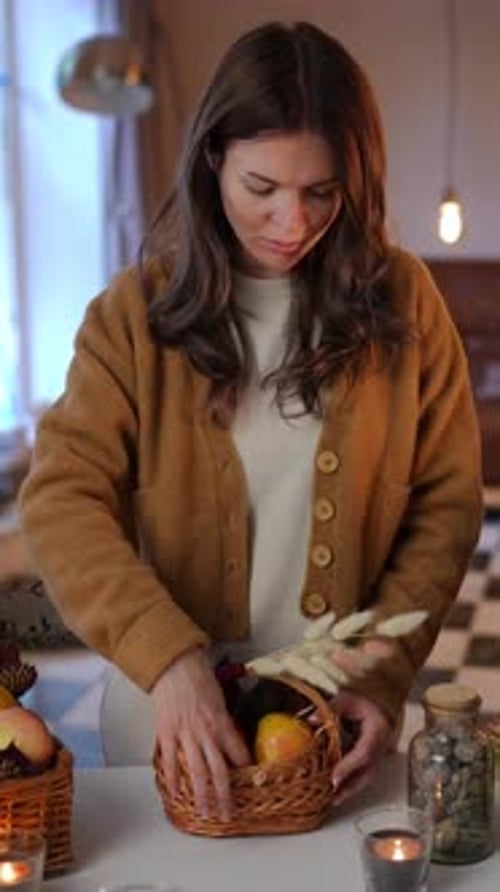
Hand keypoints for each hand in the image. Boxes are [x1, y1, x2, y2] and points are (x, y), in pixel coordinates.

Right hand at [152, 647, 250, 820]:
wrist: (175, 664)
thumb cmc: (198, 675)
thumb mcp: (220, 698)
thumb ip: (223, 720)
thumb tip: (228, 737)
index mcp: (222, 722)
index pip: (238, 753)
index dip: (245, 770)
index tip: (250, 783)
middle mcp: (206, 732)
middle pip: (219, 772)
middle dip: (225, 796)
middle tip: (228, 814)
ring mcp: (186, 734)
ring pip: (196, 772)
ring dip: (201, 796)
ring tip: (205, 812)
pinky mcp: (167, 732)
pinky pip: (170, 761)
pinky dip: (172, 779)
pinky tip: (174, 792)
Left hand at [330, 690, 392, 805]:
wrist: (380, 704)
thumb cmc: (365, 701)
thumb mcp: (348, 699)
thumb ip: (332, 708)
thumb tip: (312, 719)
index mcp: (377, 731)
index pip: (364, 753)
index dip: (349, 767)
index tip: (334, 778)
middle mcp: (381, 747)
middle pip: (368, 773)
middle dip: (350, 788)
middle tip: (332, 799)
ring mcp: (378, 755)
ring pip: (367, 778)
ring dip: (350, 790)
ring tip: (332, 801)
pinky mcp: (372, 759)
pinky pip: (363, 775)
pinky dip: (350, 784)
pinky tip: (337, 790)